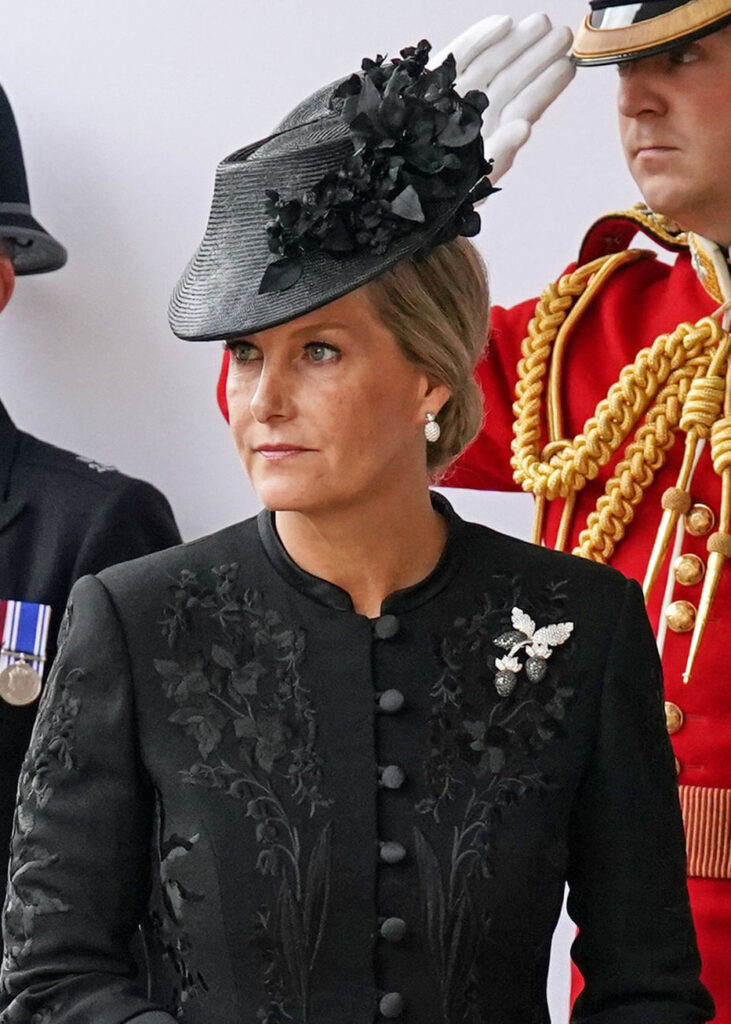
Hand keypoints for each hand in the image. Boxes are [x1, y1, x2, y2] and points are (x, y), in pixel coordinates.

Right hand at [433, 13, 575, 183]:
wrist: (395, 194)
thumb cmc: (437, 196)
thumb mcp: (476, 184)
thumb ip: (502, 153)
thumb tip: (525, 127)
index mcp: (490, 141)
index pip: (523, 107)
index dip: (545, 86)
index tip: (567, 66)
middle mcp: (475, 117)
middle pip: (511, 80)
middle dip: (536, 57)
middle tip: (561, 35)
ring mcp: (454, 99)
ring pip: (491, 64)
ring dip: (517, 43)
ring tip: (541, 23)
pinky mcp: (433, 83)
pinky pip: (460, 56)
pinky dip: (480, 38)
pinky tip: (503, 23)